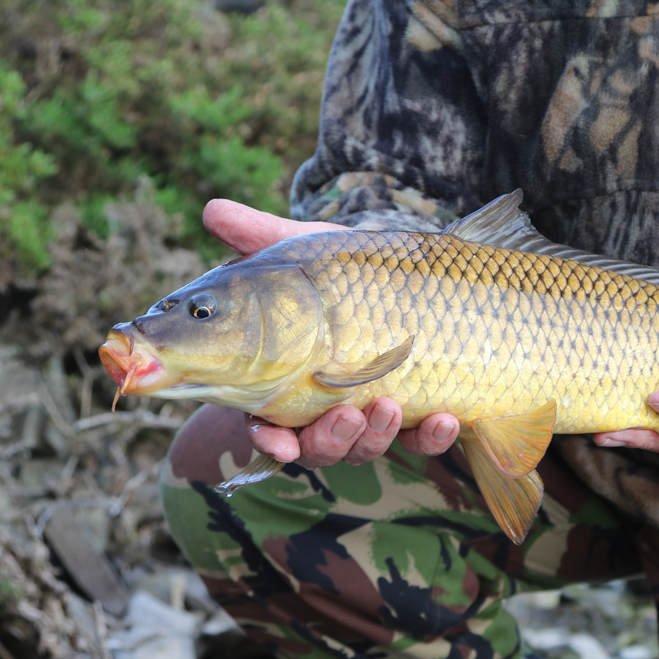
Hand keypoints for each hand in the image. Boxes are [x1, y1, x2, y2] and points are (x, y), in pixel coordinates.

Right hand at [203, 199, 460, 466]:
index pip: (269, 426)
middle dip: (331, 440)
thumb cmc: (349, 272)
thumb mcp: (311, 253)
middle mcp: (329, 410)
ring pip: (368, 448)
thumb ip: (263, 238)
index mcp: (289, 382)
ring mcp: (375, 418)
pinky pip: (425, 443)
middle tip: (345, 415)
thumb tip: (212, 210)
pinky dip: (433, 438)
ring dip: (376, 436)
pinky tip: (446, 419)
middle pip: (320, 447)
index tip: (278, 441)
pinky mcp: (422, 419)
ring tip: (390, 408)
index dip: (271, 440)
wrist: (419, 278)